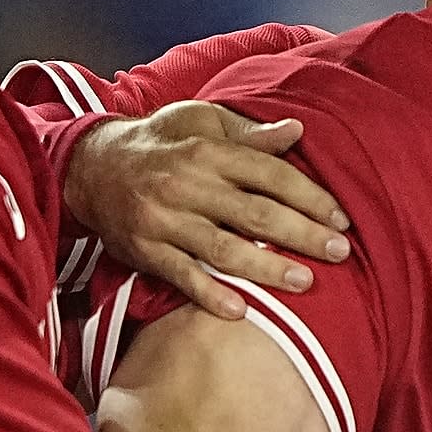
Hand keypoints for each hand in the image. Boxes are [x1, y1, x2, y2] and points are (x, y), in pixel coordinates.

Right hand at [64, 101, 350, 317]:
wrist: (90, 166)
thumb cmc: (158, 141)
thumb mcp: (201, 122)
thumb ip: (250, 133)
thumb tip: (297, 130)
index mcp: (207, 150)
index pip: (270, 174)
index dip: (310, 197)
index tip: (341, 219)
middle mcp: (187, 185)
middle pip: (255, 213)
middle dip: (302, 234)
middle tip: (340, 252)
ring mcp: (164, 220)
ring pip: (223, 248)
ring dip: (267, 269)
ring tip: (305, 282)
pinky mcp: (145, 249)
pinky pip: (181, 275)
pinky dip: (210, 294)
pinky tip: (241, 310)